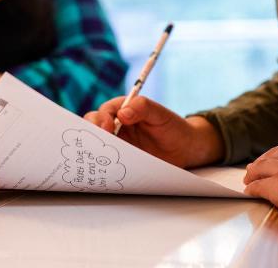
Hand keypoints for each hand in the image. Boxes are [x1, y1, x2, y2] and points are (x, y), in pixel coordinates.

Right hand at [84, 95, 222, 167]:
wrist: (185, 149)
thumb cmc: (174, 127)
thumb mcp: (160, 114)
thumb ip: (142, 108)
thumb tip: (122, 113)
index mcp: (124, 110)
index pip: (105, 111)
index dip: (102, 118)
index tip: (107, 127)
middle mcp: (118, 126)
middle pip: (95, 127)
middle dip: (92, 134)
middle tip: (99, 142)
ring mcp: (119, 144)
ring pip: (98, 146)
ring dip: (95, 151)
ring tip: (97, 158)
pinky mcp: (122, 159)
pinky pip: (108, 162)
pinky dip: (104, 165)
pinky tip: (105, 170)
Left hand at [243, 142, 277, 212]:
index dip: (277, 153)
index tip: (273, 156)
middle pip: (271, 155)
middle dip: (261, 161)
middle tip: (253, 166)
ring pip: (261, 168)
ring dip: (252, 173)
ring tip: (248, 178)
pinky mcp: (276, 186)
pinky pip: (259, 186)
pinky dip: (252, 188)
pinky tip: (249, 191)